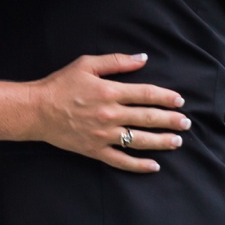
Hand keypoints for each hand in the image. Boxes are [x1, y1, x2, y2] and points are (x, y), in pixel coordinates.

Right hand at [29, 53, 187, 173]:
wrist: (37, 110)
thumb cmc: (61, 84)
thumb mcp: (87, 64)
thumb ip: (117, 61)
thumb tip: (143, 58)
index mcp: (109, 91)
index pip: (146, 94)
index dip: (166, 97)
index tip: (180, 100)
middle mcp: (110, 114)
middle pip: (147, 118)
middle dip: (170, 120)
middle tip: (186, 123)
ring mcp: (104, 135)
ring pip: (139, 140)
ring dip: (161, 142)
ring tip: (177, 142)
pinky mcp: (95, 150)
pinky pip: (121, 160)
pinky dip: (139, 165)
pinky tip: (154, 166)